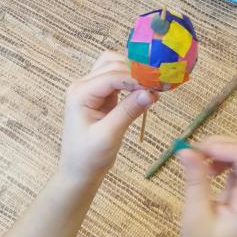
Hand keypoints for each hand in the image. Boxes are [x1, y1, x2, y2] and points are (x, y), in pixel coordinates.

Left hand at [59, 52, 156, 184]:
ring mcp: (92, 89)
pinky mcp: (101, 95)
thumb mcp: (108, 136)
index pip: (112, 75)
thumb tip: (151, 93)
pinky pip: (118, 79)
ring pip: (115, 66)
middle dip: (136, 71)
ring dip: (134, 72)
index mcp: (80, 93)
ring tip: (153, 85)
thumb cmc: (88, 157)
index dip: (135, 77)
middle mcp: (83, 86)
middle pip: (113, 63)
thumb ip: (128, 111)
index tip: (157, 84)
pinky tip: (145, 91)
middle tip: (158, 83)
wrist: (78, 172)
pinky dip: (132, 81)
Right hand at [177, 137, 236, 236]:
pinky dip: (224, 159)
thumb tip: (186, 149)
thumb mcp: (195, 215)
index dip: (231, 148)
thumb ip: (195, 181)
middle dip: (226, 145)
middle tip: (197, 152)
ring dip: (224, 150)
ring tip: (201, 162)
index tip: (202, 150)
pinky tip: (208, 170)